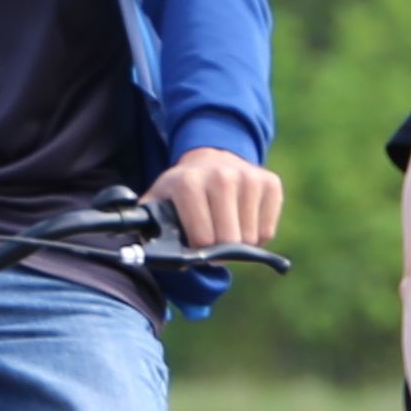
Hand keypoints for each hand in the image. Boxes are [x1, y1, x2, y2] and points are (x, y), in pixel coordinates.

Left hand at [146, 144, 284, 249]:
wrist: (211, 158)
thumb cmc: (180, 190)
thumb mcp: (156, 202)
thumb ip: (143, 225)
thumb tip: (140, 252)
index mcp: (189, 183)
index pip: (203, 238)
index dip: (198, 250)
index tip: (194, 245)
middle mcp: (221, 176)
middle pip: (229, 240)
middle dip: (219, 250)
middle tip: (210, 242)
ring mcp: (249, 177)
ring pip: (250, 237)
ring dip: (238, 244)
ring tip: (224, 228)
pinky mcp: (271, 183)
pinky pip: (267, 230)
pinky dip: (256, 235)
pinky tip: (242, 221)